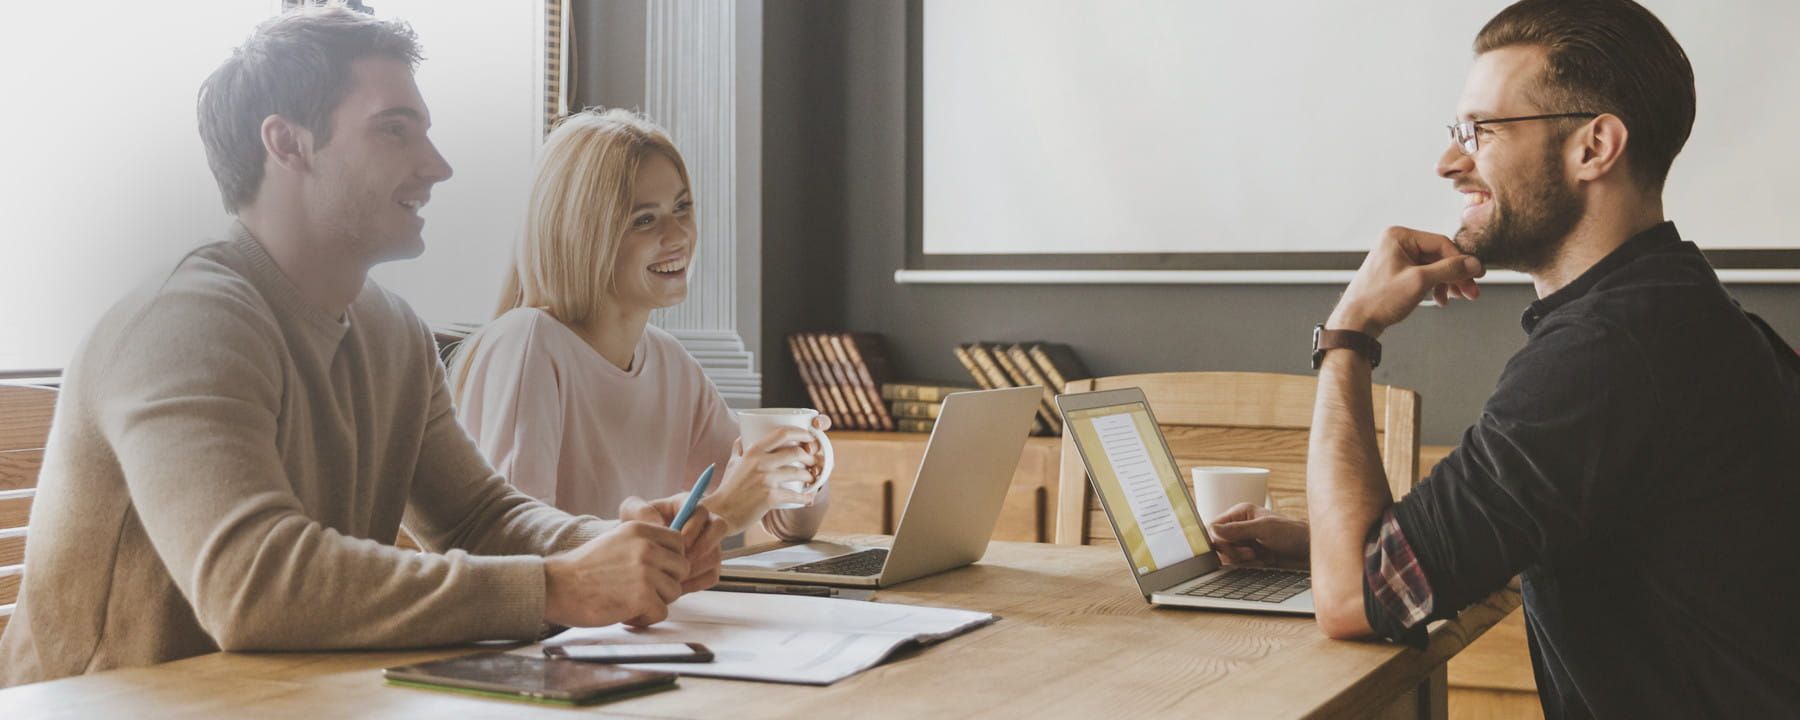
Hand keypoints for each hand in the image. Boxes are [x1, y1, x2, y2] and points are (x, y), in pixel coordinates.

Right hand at [542, 520, 686, 627]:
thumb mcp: (615, 541)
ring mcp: (646, 571)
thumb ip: (644, 545)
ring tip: (630, 601)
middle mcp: (646, 547)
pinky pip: (661, 613)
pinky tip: (625, 613)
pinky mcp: (642, 596)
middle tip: (642, 591)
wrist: (556, 586)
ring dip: (655, 602)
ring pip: (674, 592)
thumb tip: (674, 560)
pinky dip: (645, 619)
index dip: (670, 561)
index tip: (655, 572)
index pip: (678, 543)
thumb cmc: (582, 570)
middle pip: (681, 568)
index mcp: (640, 529)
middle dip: (666, 583)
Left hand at [626, 495, 729, 596]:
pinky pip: (711, 576)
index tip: (679, 539)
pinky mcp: (709, 567)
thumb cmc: (636, 527)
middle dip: (698, 547)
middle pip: (717, 530)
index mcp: (687, 507)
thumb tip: (663, 525)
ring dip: (695, 567)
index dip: (693, 526)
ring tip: (673, 575)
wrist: (638, 552)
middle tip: (679, 560)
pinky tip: (675, 586)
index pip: (703, 510)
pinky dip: (694, 583)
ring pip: (715, 556)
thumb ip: (641, 510)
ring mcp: (709, 547)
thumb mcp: (633, 511)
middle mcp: (703, 525)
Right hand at [701, 420, 826, 531]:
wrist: (721, 513)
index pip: (783, 433)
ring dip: (810, 476)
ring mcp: (766, 480)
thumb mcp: (733, 463)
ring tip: (811, 478)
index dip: (801, 433)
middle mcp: (761, 462)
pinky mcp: (770, 497)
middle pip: (796, 452)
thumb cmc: (728, 488)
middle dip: (810, 457)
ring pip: (799, 472)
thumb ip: (739, 448)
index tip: (809, 437)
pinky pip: (795, 495)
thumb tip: (742, 435)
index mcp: (753, 451)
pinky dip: (806, 497)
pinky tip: (809, 498)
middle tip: (813, 461)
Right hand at [1208, 503, 1309, 568]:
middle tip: (1250, 553)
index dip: (1219, 539)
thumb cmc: (1292, 533)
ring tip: (1256, 557)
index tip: (1231, 547)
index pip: (1214, 526)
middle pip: (1218, 542)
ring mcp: (1244, 541)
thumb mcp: (1264, 529)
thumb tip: (1214, 530)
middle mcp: (1239, 526)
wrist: (1309, 550)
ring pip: (1226, 554)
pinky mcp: (1250, 554)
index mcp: (1240, 513)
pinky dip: (1246, 565)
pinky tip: (1260, 561)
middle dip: (1232, 551)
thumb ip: (1237, 529)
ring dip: (1239, 559)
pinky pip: (1237, 563)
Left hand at [1328, 227, 1485, 336]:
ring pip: (1433, 267)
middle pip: (1438, 256)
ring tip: (1458, 297)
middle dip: (1455, 275)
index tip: (1477, 275)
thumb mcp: (1419, 282)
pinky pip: (1423, 275)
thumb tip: (1474, 263)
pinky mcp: (1396, 272)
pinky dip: (1434, 286)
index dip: (1461, 260)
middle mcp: (1396, 243)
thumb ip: (1449, 270)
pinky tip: (1440, 299)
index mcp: (1398, 236)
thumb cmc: (1378, 300)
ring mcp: (1396, 257)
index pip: (1441, 243)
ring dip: (1447, 282)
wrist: (1355, 323)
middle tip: (1471, 292)